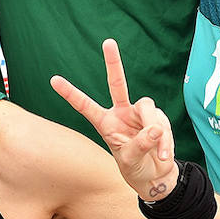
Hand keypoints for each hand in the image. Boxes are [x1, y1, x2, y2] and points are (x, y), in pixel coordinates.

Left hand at [51, 39, 176, 199]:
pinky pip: (163, 125)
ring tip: (159, 154)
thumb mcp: (131, 160)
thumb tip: (156, 128)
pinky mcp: (158, 118)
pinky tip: (164, 156)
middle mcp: (122, 112)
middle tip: (108, 42)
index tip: (53, 80)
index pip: (85, 105)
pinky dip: (166, 141)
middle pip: (117, 84)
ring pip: (148, 109)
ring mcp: (140, 113)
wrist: (155, 176)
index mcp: (105, 122)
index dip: (71, 94)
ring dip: (155, 132)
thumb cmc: (136, 167)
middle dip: (113, 63)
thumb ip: (140, 145)